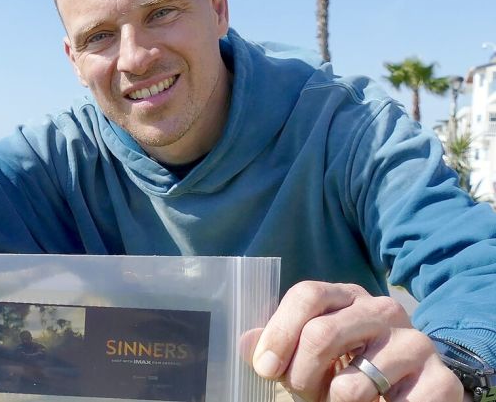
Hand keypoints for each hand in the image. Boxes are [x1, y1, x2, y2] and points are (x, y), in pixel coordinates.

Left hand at [242, 281, 464, 401]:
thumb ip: (277, 346)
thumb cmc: (349, 368)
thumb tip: (245, 343)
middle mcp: (383, 310)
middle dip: (300, 374)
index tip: (265, 368)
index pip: (308, 294)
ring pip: (352, 383)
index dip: (279, 332)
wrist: (414, 391)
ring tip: (340, 400)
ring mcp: (415, 343)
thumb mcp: (310, 354)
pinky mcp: (441, 381)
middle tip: (300, 391)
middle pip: (322, 333)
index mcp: (347, 296)